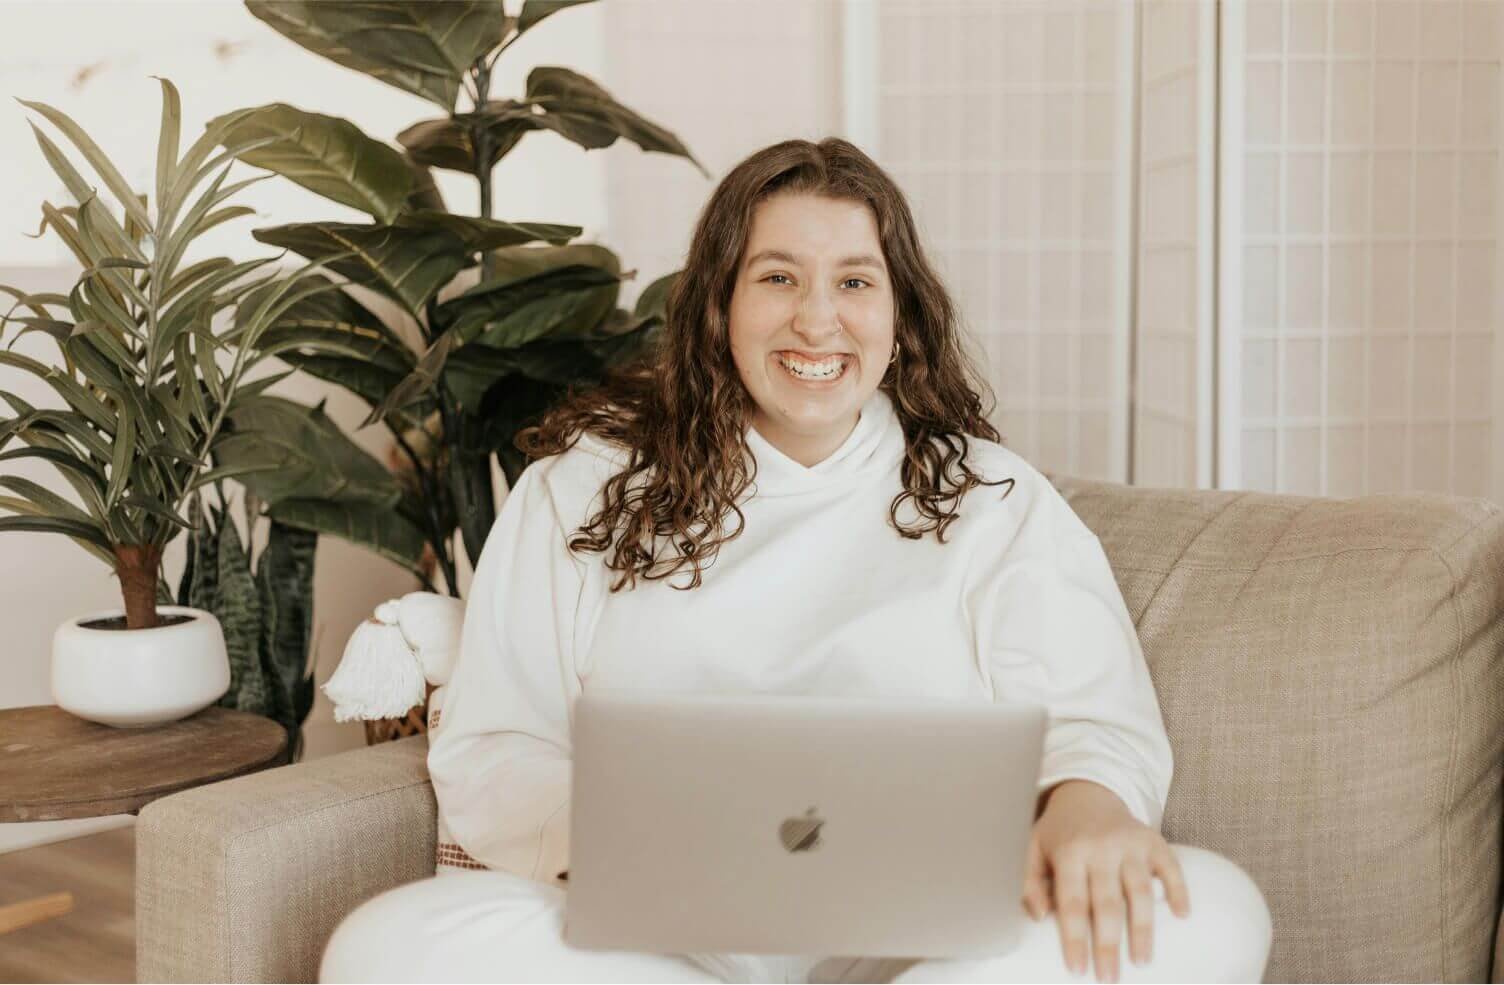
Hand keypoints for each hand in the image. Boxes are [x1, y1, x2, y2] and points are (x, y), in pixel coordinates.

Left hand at [1022, 780, 1189, 982]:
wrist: (1087, 794)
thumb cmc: (1059, 833)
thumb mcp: (1033, 850)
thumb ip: (1030, 883)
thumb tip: (1039, 917)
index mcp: (1069, 852)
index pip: (1072, 902)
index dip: (1075, 938)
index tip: (1078, 970)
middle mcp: (1101, 847)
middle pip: (1107, 903)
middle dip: (1109, 945)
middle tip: (1109, 978)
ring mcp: (1130, 843)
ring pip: (1141, 891)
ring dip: (1143, 929)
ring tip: (1142, 960)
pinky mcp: (1154, 840)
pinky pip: (1171, 868)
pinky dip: (1178, 890)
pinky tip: (1182, 915)